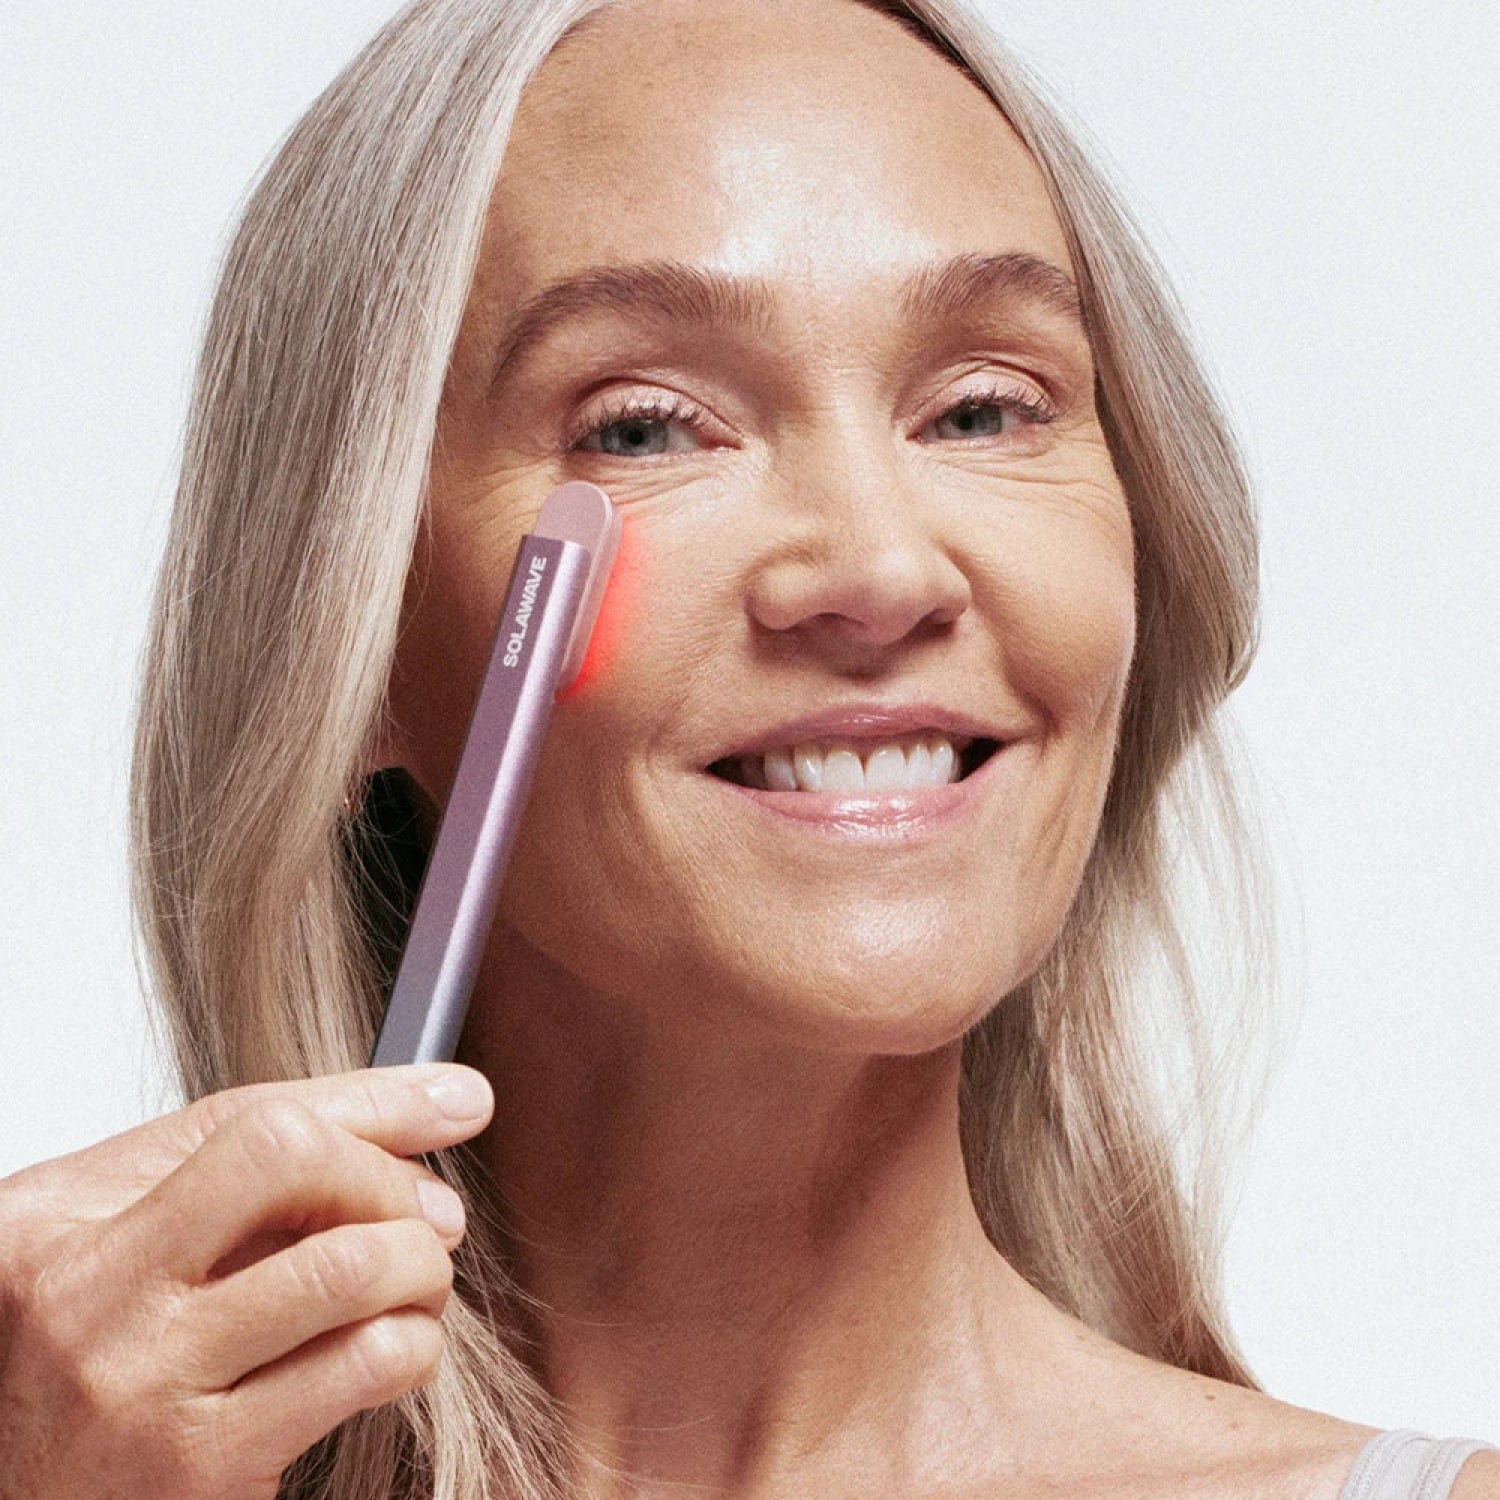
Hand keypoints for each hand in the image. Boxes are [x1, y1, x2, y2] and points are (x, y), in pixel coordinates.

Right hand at [0, 1064, 494, 1498]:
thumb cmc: (77, 1369)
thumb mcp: (136, 1235)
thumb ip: (271, 1156)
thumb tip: (456, 1097)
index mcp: (55, 1220)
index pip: (251, 1120)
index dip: (371, 1110)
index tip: (447, 1112)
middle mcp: (88, 1295)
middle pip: (295, 1160)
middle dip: (392, 1181)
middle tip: (423, 1220)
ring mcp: (141, 1387)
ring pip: (349, 1266)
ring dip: (420, 1265)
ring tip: (414, 1284)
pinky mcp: (198, 1472)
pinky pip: (361, 1364)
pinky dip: (412, 1345)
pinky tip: (392, 1351)